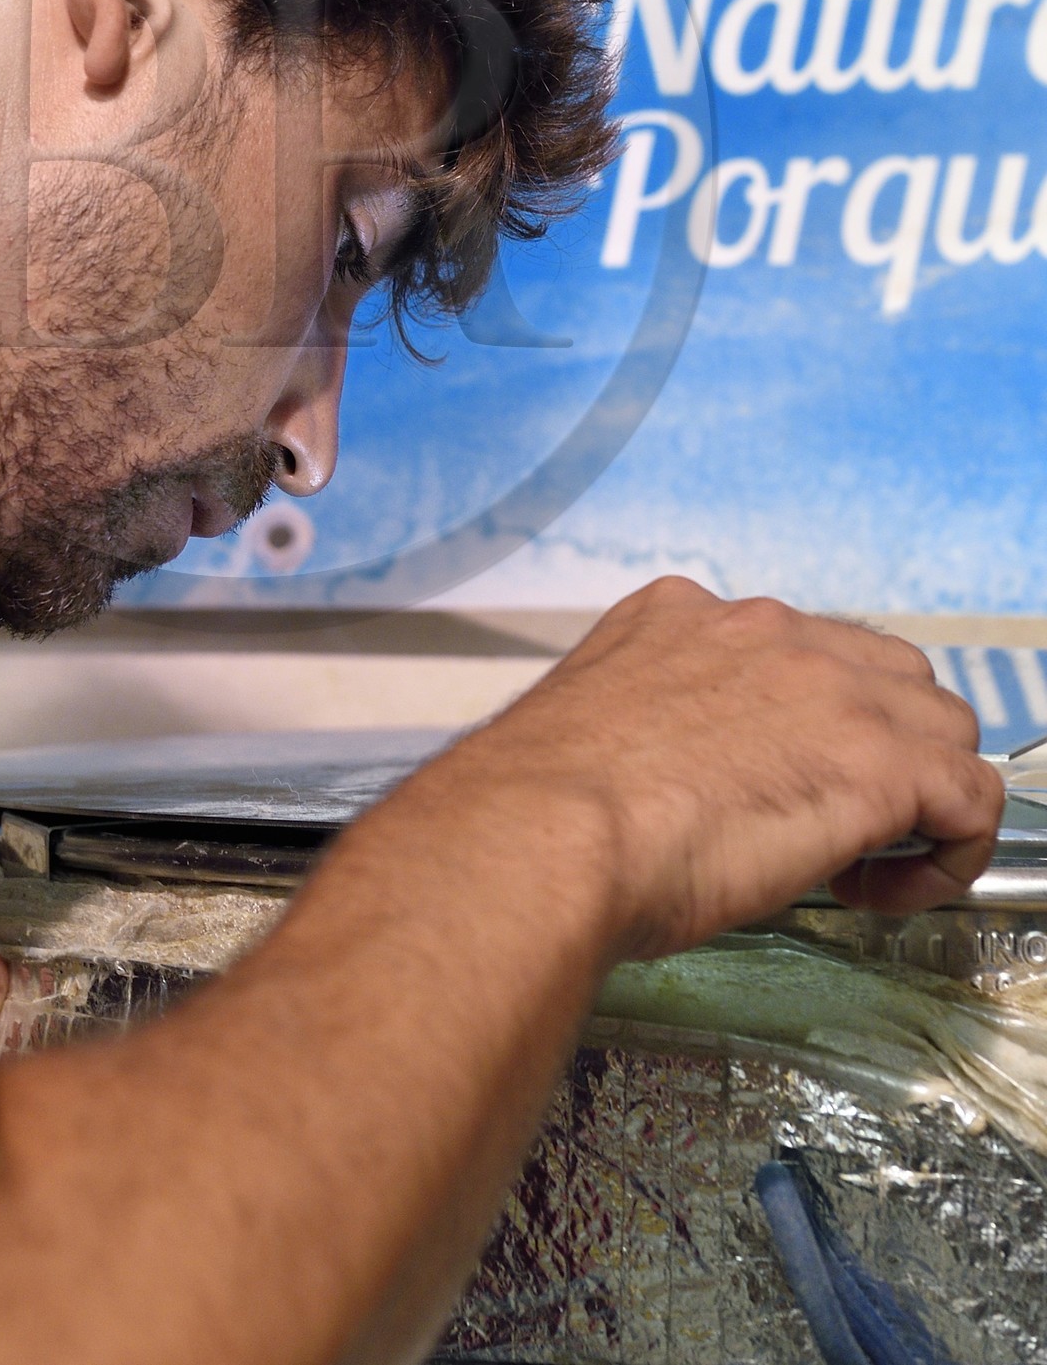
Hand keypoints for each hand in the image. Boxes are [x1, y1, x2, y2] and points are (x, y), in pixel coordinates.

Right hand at [465, 579, 1003, 958]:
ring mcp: (826, 685)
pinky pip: (969, 797)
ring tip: (861, 863)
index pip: (789, 647)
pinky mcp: (875, 758)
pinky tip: (882, 892)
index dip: (800, 722)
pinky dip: (948, 850)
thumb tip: (670, 784)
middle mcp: (761, 629)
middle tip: (827, 822)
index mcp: (681, 616)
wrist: (545, 835)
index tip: (770, 785)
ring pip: (941, 723)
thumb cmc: (541, 811)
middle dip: (877, 742)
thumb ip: (648, 726)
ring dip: (918, 791)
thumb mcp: (593, 729)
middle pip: (883, 671)